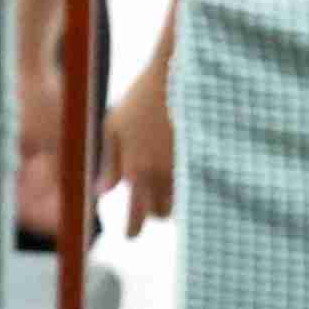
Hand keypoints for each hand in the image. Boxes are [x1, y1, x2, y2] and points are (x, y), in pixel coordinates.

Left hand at [102, 46, 185, 235]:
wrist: (178, 73)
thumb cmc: (141, 98)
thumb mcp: (114, 126)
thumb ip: (108, 162)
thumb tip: (102, 193)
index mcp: (137, 170)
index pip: (135, 218)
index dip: (132, 231)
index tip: (131, 235)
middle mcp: (163, 175)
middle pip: (160, 214)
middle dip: (154, 211)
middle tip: (150, 201)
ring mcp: (187, 168)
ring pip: (182, 203)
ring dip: (174, 199)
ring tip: (166, 182)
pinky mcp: (206, 159)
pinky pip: (200, 186)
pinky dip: (192, 185)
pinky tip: (185, 173)